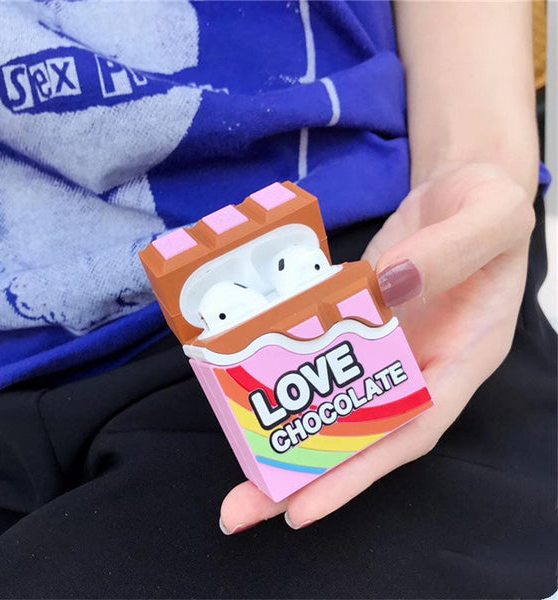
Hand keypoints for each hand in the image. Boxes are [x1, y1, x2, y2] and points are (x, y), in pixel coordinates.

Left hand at [219, 163, 535, 533]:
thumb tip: (392, 284)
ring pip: (337, 402)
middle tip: (245, 511)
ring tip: (239, 475)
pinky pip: (321, 357)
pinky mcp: (354, 321)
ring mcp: (382, 346)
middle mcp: (418, 365)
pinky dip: (291, 379)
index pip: (412, 429)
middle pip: (364, 433)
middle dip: (308, 476)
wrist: (458, 188)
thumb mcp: (491, 217)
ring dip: (290, 438)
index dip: (361, 470)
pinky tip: (251, 394)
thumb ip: (451, 250)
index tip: (306, 505)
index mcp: (462, 357)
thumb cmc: (488, 205)